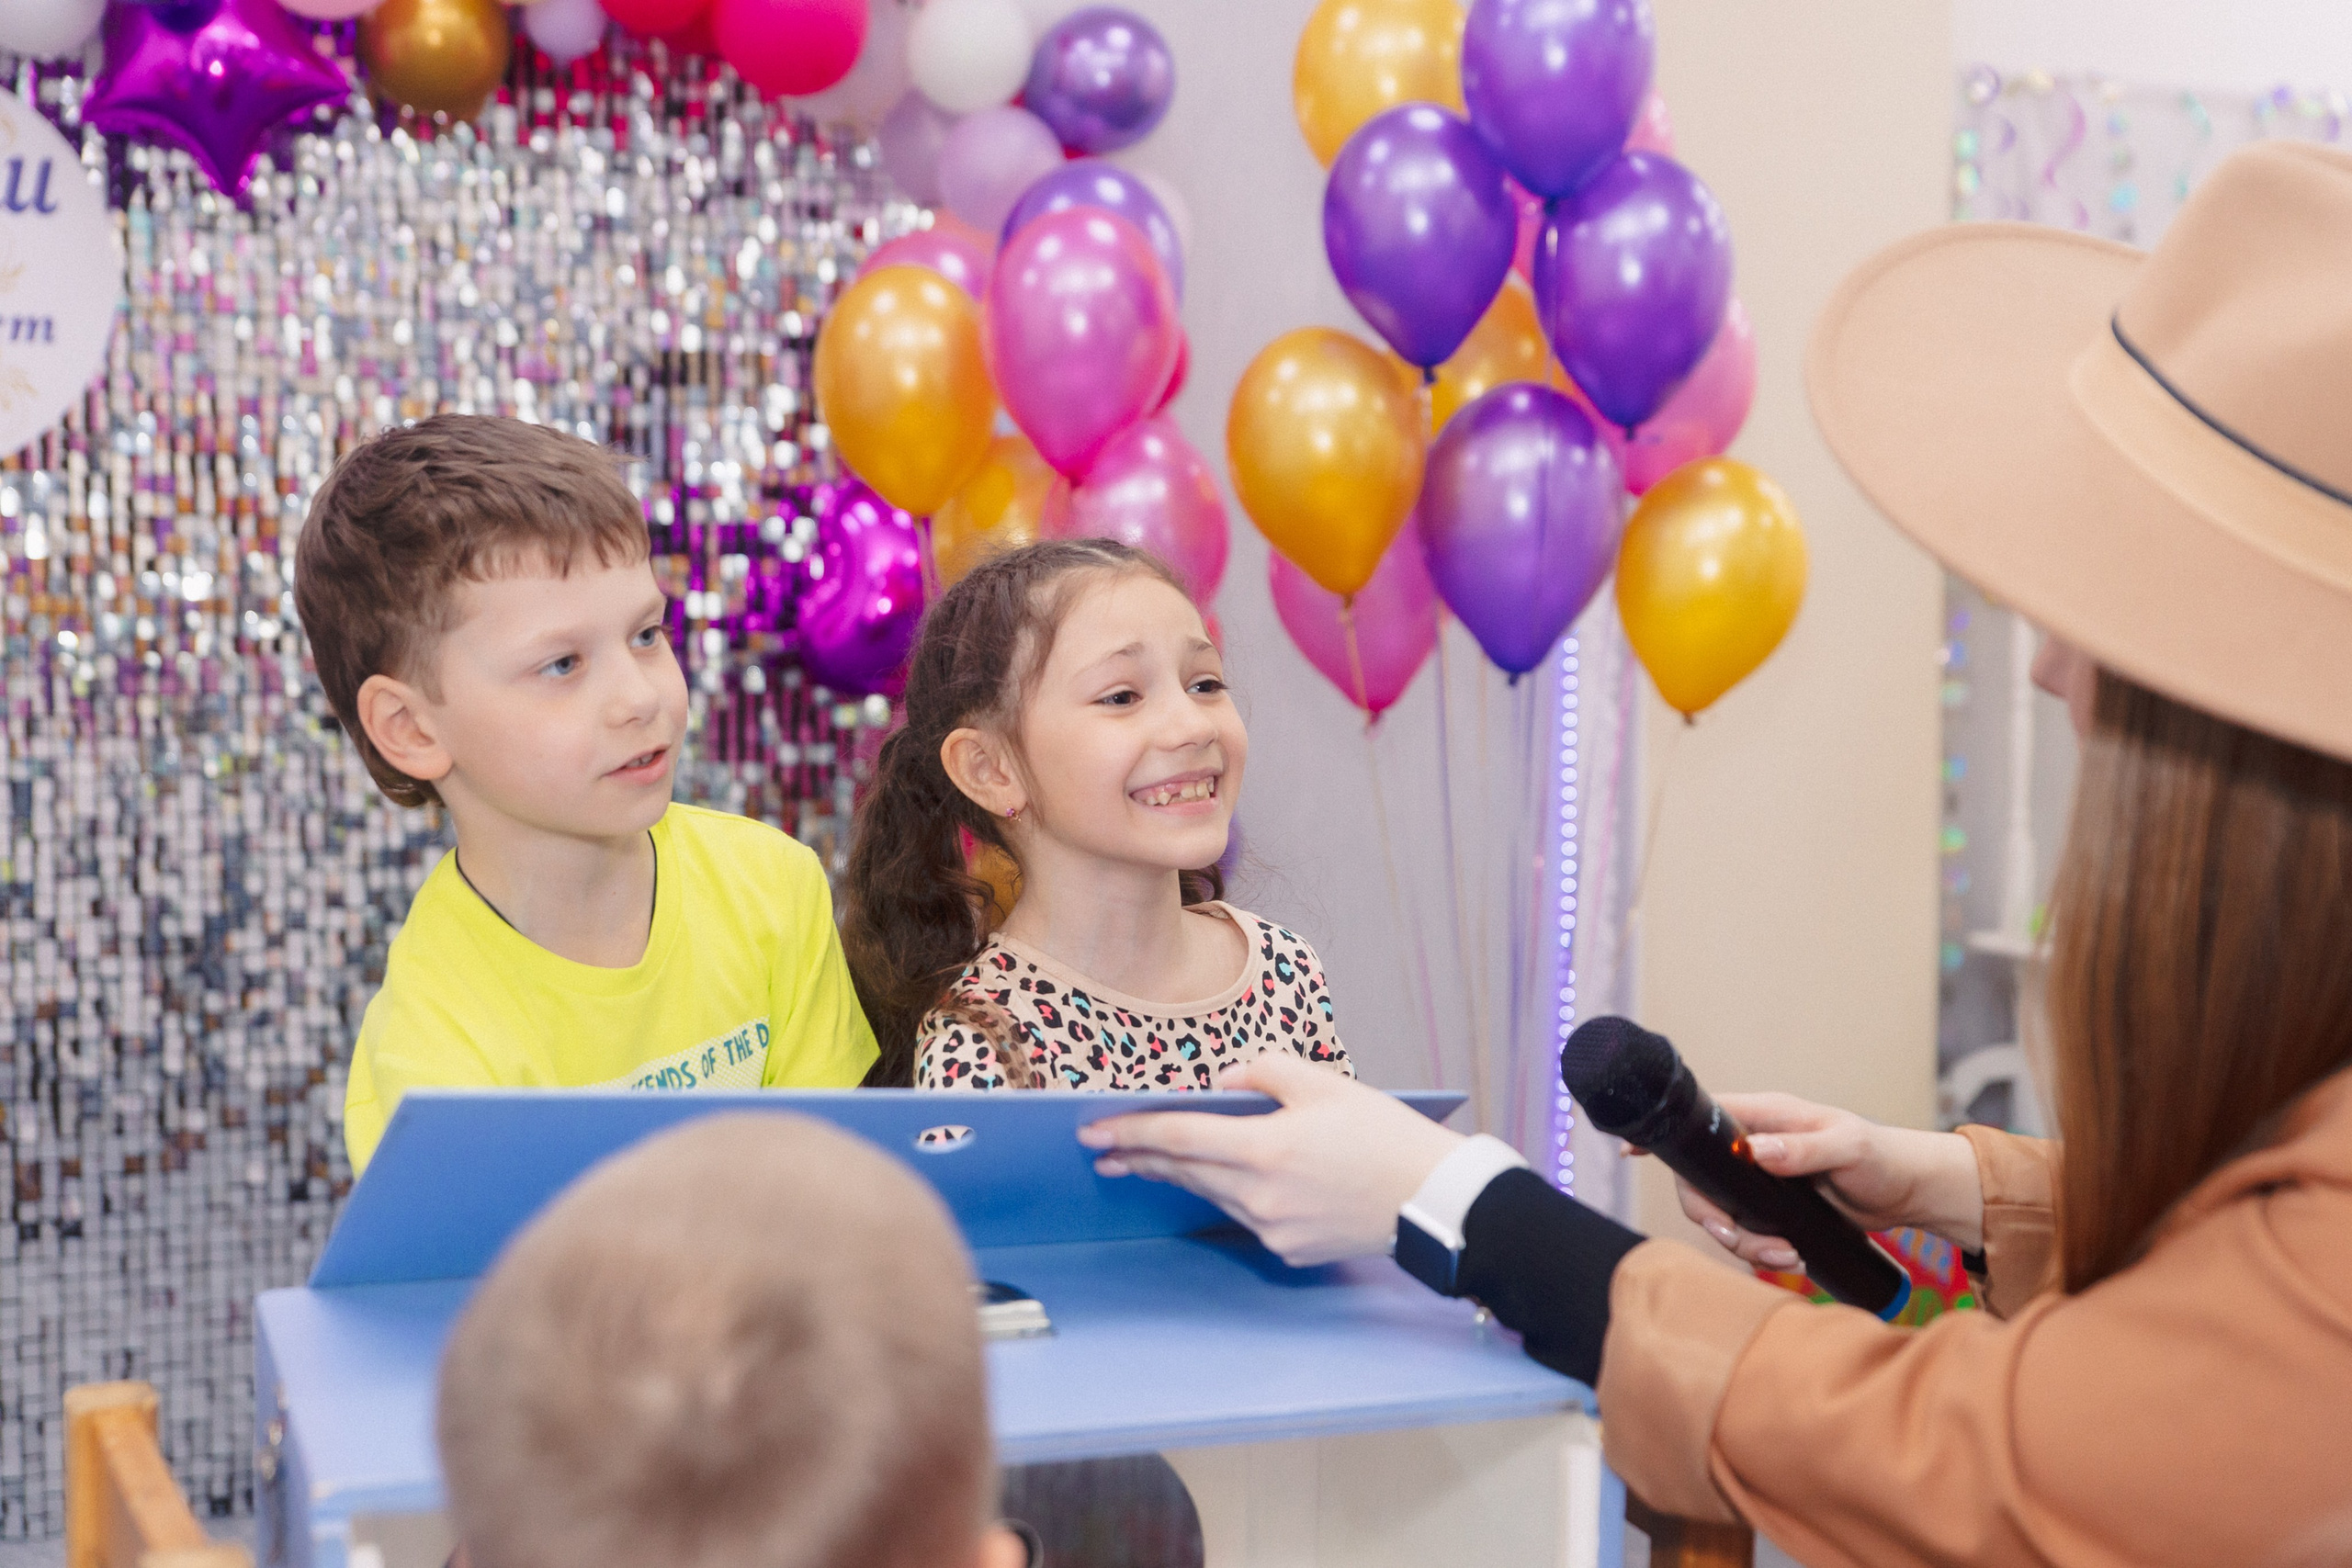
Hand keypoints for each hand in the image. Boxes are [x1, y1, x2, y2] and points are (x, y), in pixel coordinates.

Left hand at [1077, 1053, 1464, 1265]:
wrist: (1433, 1201)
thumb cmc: (1384, 1135)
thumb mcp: (1325, 1084)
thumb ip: (1262, 1074)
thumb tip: (1217, 1087)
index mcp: (1266, 1148)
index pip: (1178, 1138)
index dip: (1131, 1132)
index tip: (1093, 1131)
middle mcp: (1261, 1195)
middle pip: (1184, 1171)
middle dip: (1141, 1157)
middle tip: (1103, 1147)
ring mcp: (1272, 1228)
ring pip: (1211, 1194)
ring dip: (1178, 1176)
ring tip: (1146, 1162)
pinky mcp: (1288, 1249)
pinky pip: (1244, 1215)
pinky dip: (1228, 1193)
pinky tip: (1220, 1181)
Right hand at [1663, 1093, 1984, 1267]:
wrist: (1909, 1192)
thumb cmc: (1883, 1156)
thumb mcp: (1848, 1147)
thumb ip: (1803, 1148)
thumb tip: (1755, 1150)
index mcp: (1763, 1117)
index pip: (1700, 1118)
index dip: (1664, 1137)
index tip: (1630, 1149)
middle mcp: (1753, 1145)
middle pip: (1699, 1180)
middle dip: (1713, 1217)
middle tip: (1740, 1238)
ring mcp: (1759, 1179)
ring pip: (1721, 1212)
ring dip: (1743, 1241)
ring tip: (1786, 1255)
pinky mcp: (1772, 1207)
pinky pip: (1745, 1230)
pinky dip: (1758, 1249)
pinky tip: (1790, 1258)